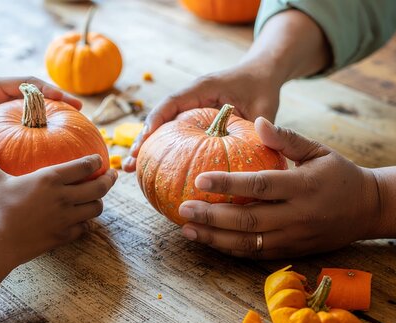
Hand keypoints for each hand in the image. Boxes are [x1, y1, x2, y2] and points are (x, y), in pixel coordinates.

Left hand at [0, 77, 81, 152]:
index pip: (27, 83)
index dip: (47, 89)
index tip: (64, 98)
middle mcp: (7, 91)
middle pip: (39, 91)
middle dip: (60, 98)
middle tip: (80, 109)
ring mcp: (10, 102)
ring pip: (38, 103)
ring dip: (57, 110)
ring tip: (78, 122)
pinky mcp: (10, 114)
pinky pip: (31, 117)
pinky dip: (46, 124)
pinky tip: (59, 140)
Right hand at [0, 133, 116, 263]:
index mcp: (50, 179)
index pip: (84, 166)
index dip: (95, 161)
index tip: (99, 159)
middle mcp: (64, 197)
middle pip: (99, 187)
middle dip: (109, 180)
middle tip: (112, 175)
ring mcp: (66, 218)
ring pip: (95, 209)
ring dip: (98, 203)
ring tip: (97, 198)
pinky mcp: (64, 236)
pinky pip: (84, 229)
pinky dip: (86, 224)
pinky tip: (82, 222)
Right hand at [123, 64, 280, 171]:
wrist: (261, 75)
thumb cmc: (262, 87)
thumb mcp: (265, 105)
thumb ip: (260, 125)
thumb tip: (257, 149)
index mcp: (203, 88)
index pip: (174, 101)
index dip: (157, 119)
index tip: (145, 137)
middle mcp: (190, 98)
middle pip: (160, 118)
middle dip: (143, 140)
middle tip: (130, 161)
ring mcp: (188, 111)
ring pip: (162, 129)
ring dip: (146, 149)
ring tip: (130, 170)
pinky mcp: (191, 122)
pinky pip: (173, 137)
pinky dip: (161, 153)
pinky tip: (152, 174)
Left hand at [177, 118, 380, 258]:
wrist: (370, 210)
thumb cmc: (339, 174)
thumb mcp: (318, 150)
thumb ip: (287, 138)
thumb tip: (257, 121)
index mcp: (303, 187)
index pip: (259, 186)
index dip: (228, 183)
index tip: (199, 179)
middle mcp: (297, 216)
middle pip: (248, 220)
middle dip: (212, 216)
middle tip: (183, 208)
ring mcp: (293, 238)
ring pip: (248, 243)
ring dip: (214, 237)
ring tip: (187, 228)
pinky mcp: (291, 251)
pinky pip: (255, 253)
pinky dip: (229, 249)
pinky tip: (208, 240)